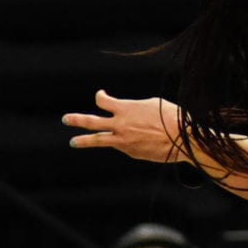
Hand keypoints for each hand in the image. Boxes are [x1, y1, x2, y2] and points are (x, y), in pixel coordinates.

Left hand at [64, 91, 187, 162]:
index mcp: (125, 108)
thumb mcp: (151, 105)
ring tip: (73, 142)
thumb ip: (135, 109)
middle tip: (66, 119)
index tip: (101, 96)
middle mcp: (119, 124)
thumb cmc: (170, 117)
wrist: (180, 137)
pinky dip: (122, 143)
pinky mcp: (129, 151)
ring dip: (83, 140)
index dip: (100, 97)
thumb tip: (129, 116)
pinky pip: (121, 145)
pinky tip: (135, 142)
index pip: (103, 101)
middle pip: (91, 121)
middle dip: (77, 119)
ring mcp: (122, 140)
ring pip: (97, 139)